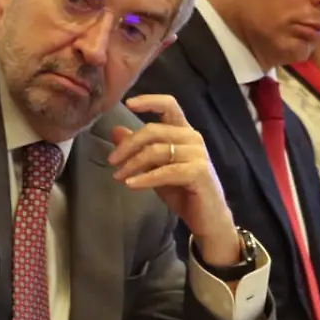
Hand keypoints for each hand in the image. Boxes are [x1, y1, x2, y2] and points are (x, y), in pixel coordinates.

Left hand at [110, 95, 237, 266]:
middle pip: (153, 130)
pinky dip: (144, 178)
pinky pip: (164, 171)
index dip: (149, 101)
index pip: (169, 106)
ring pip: (156, 151)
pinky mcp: (198, 171)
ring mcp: (197, 154)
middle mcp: (192, 138)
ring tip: (118, 176)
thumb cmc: (183, 192)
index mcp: (184, 132)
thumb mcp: (155, 168)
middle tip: (111, 160)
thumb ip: (139, 149)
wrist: (208, 219)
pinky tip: (131, 185)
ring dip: (132, 164)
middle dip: (128, 145)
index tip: (128, 103)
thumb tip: (115, 130)